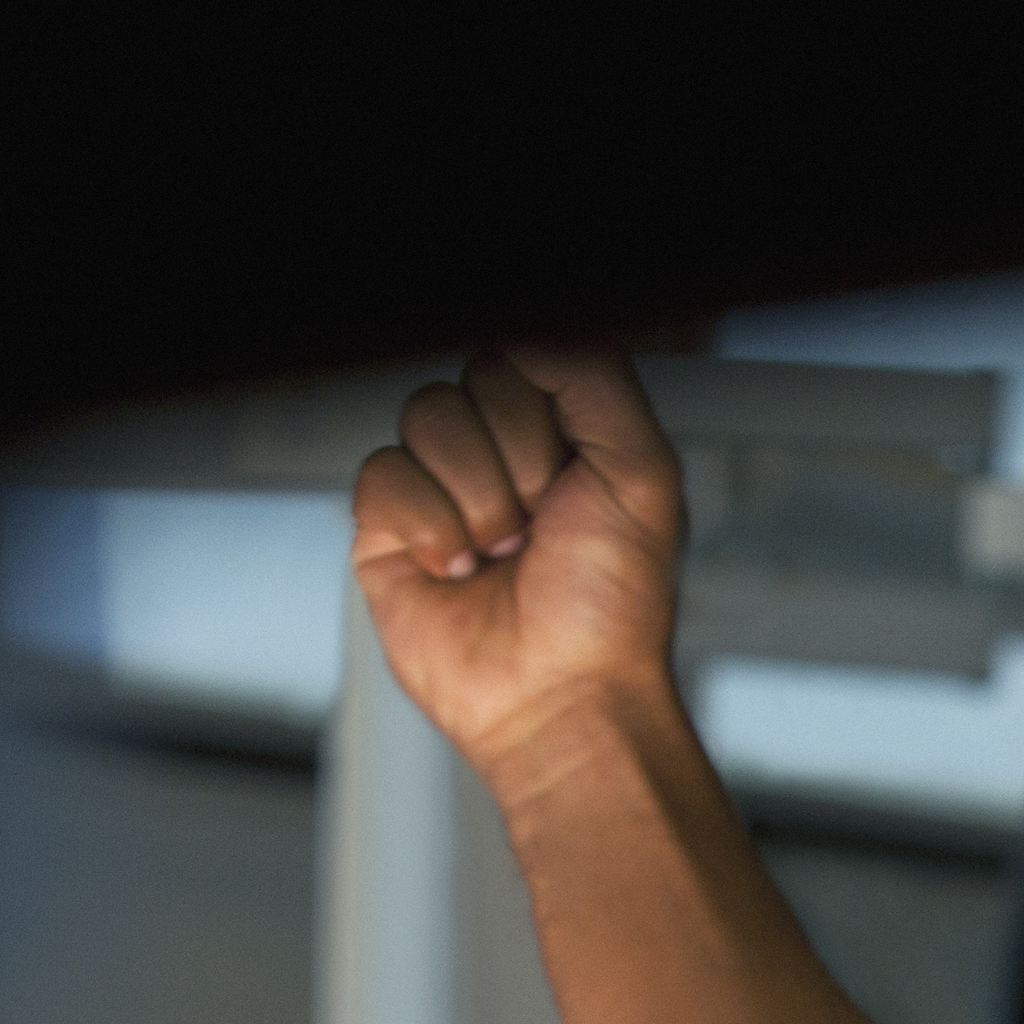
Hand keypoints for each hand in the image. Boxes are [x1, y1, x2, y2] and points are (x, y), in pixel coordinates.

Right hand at [350, 347, 687, 782]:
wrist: (565, 694)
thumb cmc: (612, 603)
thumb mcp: (642, 470)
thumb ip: (594, 375)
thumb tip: (528, 329)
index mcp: (562, 431)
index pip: (524, 355)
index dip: (550, 414)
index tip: (577, 478)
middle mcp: (499, 451)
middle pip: (472, 380)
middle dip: (522, 462)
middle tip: (545, 526)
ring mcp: (440, 486)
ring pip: (425, 418)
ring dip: (481, 498)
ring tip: (505, 552)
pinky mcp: (386, 528)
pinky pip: (381, 473)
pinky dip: (431, 527)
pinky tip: (458, 569)